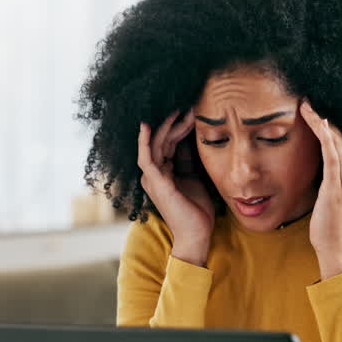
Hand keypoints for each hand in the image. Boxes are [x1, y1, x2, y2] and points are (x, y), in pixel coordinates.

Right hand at [137, 109, 214, 265]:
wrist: (197, 235)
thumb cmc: (197, 210)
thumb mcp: (194, 178)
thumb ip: (188, 160)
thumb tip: (191, 139)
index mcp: (163, 172)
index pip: (168, 142)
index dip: (179, 126)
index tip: (193, 112)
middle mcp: (154, 173)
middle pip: (162, 140)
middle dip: (175, 122)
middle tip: (189, 106)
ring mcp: (152, 178)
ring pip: (155, 144)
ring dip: (166, 126)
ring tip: (178, 110)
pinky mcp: (155, 182)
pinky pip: (146, 157)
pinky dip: (144, 141)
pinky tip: (147, 125)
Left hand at [301, 100, 341, 279]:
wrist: (336, 247)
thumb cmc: (331, 223)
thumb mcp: (333, 194)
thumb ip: (331, 176)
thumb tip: (318, 161)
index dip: (329, 124)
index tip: (314, 109)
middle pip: (341, 136)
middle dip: (323, 117)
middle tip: (306, 100)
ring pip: (336, 141)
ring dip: (319, 121)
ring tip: (305, 105)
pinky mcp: (338, 185)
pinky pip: (332, 154)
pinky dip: (325, 136)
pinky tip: (317, 121)